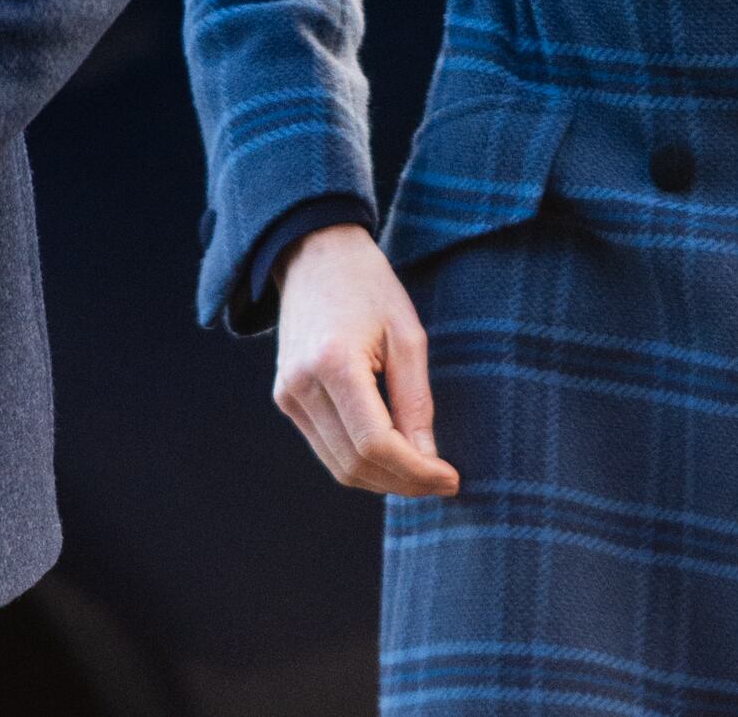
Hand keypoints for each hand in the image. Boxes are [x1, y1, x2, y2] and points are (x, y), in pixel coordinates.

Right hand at [272, 223, 459, 497]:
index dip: (416, 471)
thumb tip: (428, 461)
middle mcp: (301, 385)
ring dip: (383, 480)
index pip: (375, 443)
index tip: (452, 478)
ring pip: (338, 466)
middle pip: (355, 463)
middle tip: (443, 481)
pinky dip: (361, 462)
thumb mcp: (407, 335)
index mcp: (333, 362)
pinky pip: (326, 448)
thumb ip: (415, 401)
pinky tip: (393, 455)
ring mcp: (287, 394)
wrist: (315, 255)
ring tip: (423, 473)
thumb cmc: (369, 287)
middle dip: (404, 482)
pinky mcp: (286, 398)